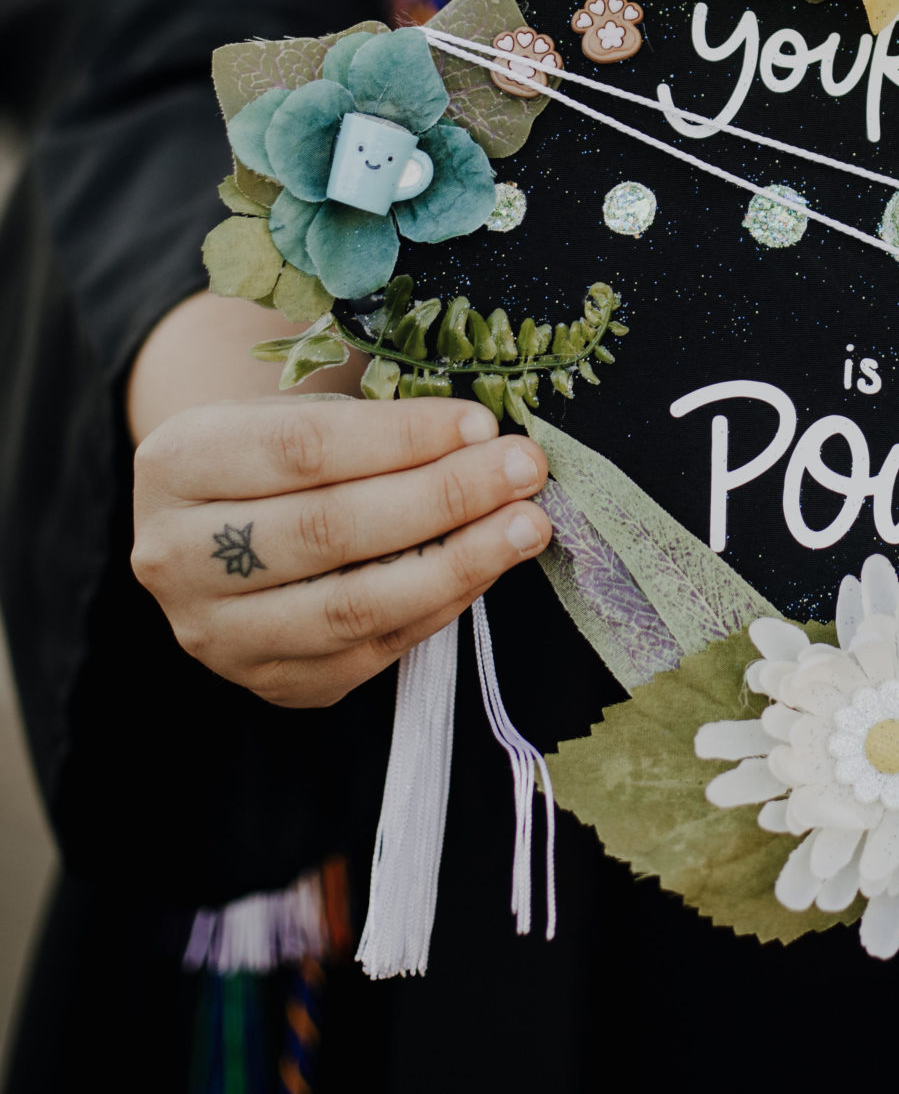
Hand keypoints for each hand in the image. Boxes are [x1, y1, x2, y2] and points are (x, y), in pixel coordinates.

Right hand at [133, 392, 552, 707]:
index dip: (400, 437)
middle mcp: (178, 557)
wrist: (215, 528)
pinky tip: (488, 566)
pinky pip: (371, 651)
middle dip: (444, 496)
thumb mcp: (290, 412)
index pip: (302, 449)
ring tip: (526, 525)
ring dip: (458, 563)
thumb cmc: (270, 454)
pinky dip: (440, 606)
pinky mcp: (270, 681)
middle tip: (523, 469)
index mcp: (177, 463)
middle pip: (329, 529)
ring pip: (353, 606)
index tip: (480, 422)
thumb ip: (370, 425)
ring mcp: (219, 633)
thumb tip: (481, 439)